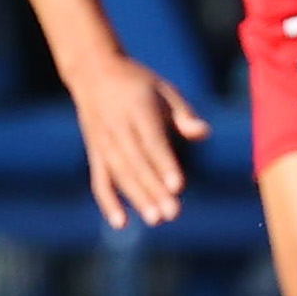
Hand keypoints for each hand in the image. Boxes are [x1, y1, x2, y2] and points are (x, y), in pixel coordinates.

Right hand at [71, 50, 207, 228]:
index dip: (164, 164)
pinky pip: (100, 180)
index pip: (151, 141)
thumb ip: (183, 113)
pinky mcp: (94, 153)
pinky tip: (122, 223)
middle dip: (154, 189)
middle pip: (136, 163)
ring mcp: (102, 142)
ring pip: (120, 174)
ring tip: (156, 219)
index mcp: (137, 108)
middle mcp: (117, 126)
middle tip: (173, 213)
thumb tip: (204, 133)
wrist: (92, 72)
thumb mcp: (163, 89)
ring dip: (137, 198)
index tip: (178, 186)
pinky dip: (108, 202)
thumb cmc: (138, 83)